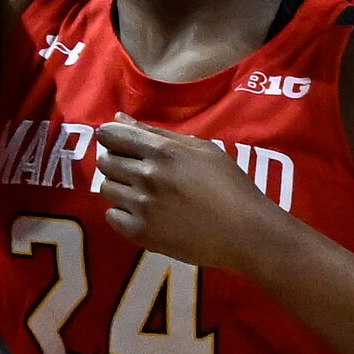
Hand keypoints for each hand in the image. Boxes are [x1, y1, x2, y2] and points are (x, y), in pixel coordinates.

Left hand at [88, 121, 279, 267]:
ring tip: (147, 196)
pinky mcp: (142, 233)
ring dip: (122, 189)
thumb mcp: (203, 150)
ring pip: (106, 188)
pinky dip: (125, 215)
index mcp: (164, 151)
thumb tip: (120, 119)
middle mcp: (148, 176)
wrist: (248, 233)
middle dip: (118, 164)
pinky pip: (112, 216)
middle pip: (105, 161)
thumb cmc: (231, 187)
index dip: (114, 140)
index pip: (110, 135)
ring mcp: (143, 206)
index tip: (126, 148)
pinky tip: (148, 215)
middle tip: (142, 175)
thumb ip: (157, 133)